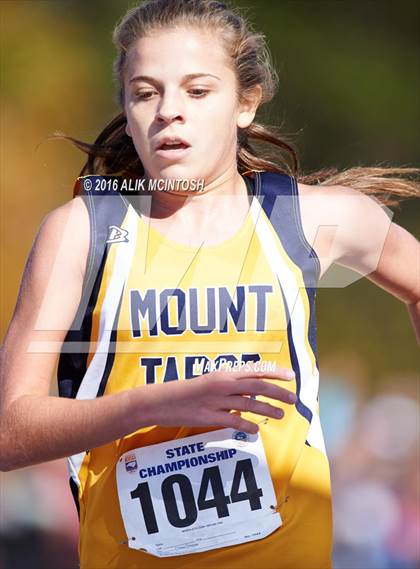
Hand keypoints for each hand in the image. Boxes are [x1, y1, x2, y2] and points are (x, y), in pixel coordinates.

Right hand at [142, 364, 296, 433]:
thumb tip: (252, 390)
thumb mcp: (209, 382)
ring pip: (248, 403)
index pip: (254, 371)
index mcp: (222, 373)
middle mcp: (221, 384)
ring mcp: (215, 401)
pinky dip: (247, 425)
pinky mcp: (208, 417)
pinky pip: (233, 421)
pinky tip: (256, 430)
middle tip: (292, 398)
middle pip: (256, 386)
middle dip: (277, 392)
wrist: (161, 401)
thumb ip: (230, 385)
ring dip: (267, 409)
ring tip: (281, 414)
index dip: (274, 373)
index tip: (290, 375)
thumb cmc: (186, 391)